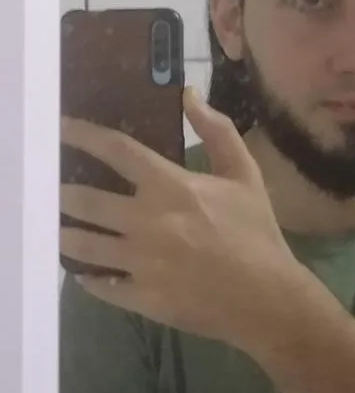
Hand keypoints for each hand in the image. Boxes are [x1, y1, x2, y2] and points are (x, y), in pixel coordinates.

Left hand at [60, 88, 303, 352]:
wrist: (266, 297)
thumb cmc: (256, 232)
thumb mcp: (245, 175)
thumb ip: (218, 131)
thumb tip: (189, 95)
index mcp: (172, 187)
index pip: (116, 151)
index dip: (82, 134)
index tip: (59, 127)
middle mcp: (147, 221)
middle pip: (84, 200)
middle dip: (60, 191)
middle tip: (51, 188)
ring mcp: (139, 262)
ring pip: (80, 244)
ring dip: (64, 232)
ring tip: (58, 227)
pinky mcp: (139, 297)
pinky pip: (98, 284)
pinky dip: (87, 276)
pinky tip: (87, 271)